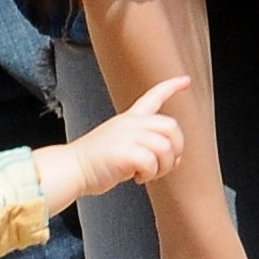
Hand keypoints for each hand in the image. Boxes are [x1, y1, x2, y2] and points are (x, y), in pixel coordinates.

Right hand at [35, 76, 188, 213]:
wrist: (73, 168)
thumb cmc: (96, 161)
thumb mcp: (122, 145)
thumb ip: (146, 146)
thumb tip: (173, 159)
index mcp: (129, 119)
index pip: (153, 96)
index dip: (171, 86)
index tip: (185, 80)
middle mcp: (130, 123)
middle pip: (171, 126)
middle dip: (176, 148)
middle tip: (165, 164)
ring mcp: (127, 136)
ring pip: (165, 147)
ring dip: (163, 167)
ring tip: (148, 174)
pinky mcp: (124, 152)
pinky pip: (151, 162)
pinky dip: (149, 175)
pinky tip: (137, 178)